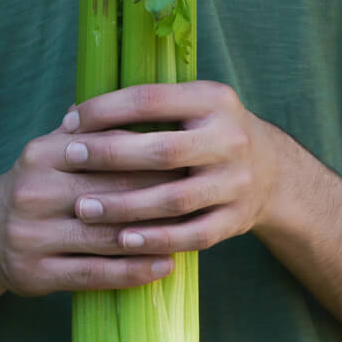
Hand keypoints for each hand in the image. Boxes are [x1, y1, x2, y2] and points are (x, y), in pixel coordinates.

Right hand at [0, 115, 181, 295]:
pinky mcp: (36, 273)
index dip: (152, 155)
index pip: (106, 152)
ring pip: (105, 236)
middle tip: (201, 195)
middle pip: (111, 194)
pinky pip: (94, 273)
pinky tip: (164, 266)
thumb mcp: (53, 152)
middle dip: (160, 195)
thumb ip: (92, 131)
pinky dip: (133, 271)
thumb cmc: (38, 187)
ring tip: (191, 232)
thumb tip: (145, 102)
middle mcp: (33, 193)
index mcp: (41, 155)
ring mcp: (31, 236)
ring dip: (153, 236)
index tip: (192, 157)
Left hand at [60, 81, 282, 254]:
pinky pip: (192, 235)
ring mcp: (237, 182)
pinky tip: (122, 241)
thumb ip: (143, 109)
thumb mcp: (190, 107)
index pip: (151, 100)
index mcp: (214, 99)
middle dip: (110, 155)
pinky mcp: (237, 219)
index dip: (105, 110)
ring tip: (84, 208)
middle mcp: (231, 139)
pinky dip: (156, 239)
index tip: (69, 122)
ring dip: (124, 205)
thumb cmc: (207, 134)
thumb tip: (72, 117)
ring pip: (174, 199)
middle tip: (70, 159)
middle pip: (163, 150)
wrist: (271, 171)